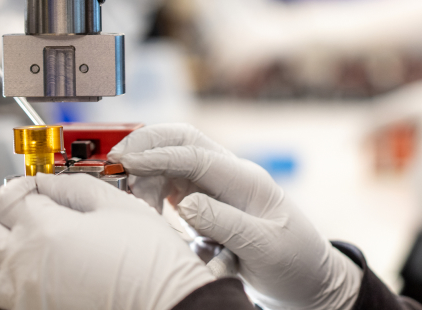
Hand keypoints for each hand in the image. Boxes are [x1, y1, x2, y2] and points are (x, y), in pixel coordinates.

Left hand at [0, 172, 213, 309]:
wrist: (168, 305)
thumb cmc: (150, 261)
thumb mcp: (121, 207)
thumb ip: (77, 187)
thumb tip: (49, 181)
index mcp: (44, 230)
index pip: (7, 196)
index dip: (21, 184)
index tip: (37, 187)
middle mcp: (22, 266)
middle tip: (10, 209)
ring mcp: (19, 300)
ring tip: (3, 243)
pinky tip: (5, 281)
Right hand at [108, 124, 361, 309]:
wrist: (309, 278)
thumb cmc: (295, 261)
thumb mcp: (265, 245)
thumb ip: (227, 223)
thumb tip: (186, 204)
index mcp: (247, 180)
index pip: (198, 155)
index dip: (160, 155)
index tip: (127, 161)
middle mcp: (230, 176)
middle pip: (183, 142)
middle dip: (147, 144)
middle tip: (113, 162)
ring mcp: (217, 188)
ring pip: (172, 162)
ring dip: (145, 171)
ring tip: (128, 196)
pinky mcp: (207, 204)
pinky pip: (172, 186)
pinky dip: (151, 189)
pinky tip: (140, 207)